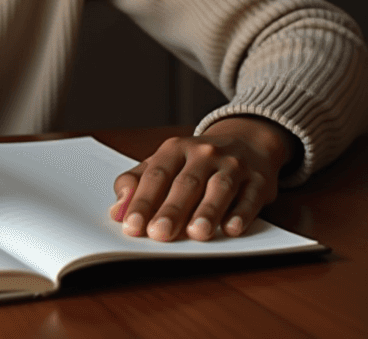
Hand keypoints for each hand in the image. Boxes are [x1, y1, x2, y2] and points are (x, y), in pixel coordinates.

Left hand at [109, 115, 298, 241]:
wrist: (246, 142)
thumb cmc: (196, 161)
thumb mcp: (165, 162)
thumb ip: (138, 183)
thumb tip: (117, 211)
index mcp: (175, 148)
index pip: (156, 175)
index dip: (142, 200)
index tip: (132, 225)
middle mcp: (204, 153)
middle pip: (185, 183)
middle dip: (171, 210)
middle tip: (158, 234)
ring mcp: (233, 165)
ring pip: (219, 188)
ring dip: (207, 211)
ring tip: (196, 234)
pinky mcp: (259, 180)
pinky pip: (250, 197)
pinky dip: (242, 213)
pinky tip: (232, 229)